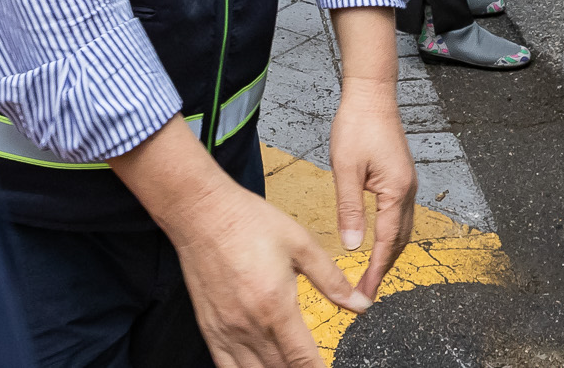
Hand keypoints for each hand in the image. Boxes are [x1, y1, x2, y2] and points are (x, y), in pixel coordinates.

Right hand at [117, 122, 366, 367]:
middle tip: (313, 367)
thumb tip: (362, 304)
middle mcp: (249, 327)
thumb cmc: (250, 222)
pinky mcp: (209, 328)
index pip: (303, 361)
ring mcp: (225, 331)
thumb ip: (331, 279)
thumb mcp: (300, 243)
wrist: (202, 212)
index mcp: (276, 307)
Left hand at [327, 15, 416, 296]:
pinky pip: (400, 215)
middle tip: (367, 291)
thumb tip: (352, 246)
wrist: (371, 93)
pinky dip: (392, 234)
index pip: (388, 242)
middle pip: (401, 240)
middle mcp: (408, 190)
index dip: (377, 270)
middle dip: (386, 267)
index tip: (367, 294)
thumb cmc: (356, 126)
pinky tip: (379, 239)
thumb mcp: (345, 169)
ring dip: (391, 252)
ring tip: (373, 272)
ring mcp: (408, 183)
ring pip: (403, 229)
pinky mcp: (402, 177)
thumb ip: (349, 209)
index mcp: (396, 191)